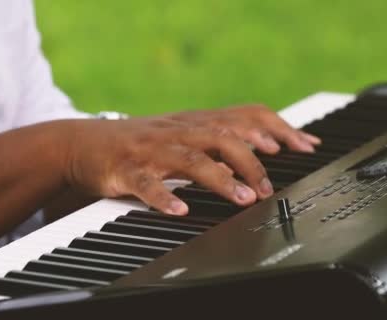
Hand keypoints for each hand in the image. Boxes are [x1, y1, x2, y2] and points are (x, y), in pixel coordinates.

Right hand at [64, 106, 319, 215]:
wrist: (81, 144)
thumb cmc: (137, 143)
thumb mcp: (179, 134)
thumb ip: (216, 139)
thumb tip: (261, 148)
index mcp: (191, 122)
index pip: (241, 115)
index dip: (276, 127)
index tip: (305, 146)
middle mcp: (175, 131)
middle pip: (220, 136)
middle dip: (251, 160)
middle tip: (267, 187)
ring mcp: (150, 150)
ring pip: (189, 159)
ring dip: (219, 178)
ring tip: (241, 197)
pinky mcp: (124, 170)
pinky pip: (146, 184)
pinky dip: (164, 197)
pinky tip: (179, 210)